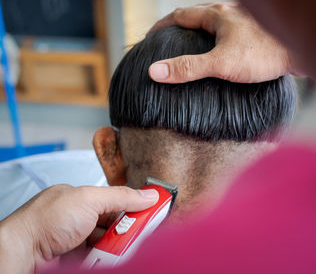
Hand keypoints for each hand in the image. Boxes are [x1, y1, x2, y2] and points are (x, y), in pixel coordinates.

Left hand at [0, 184, 157, 273]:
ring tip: (122, 248)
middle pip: (116, 224)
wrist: (23, 252)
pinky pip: (101, 258)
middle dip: (128, 229)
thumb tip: (149, 194)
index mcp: (82, 199)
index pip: (117, 200)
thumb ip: (121, 197)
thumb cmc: (45, 220)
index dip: (136, 206)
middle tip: (140, 234)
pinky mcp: (77, 259)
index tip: (154, 211)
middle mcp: (80, 219)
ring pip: (110, 243)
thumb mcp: (89, 199)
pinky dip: (108, 258)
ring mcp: (78, 240)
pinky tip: (112, 257)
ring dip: (119, 246)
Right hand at [148, 3, 297, 83]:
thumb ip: (188, 68)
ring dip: (198, 33)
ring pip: (213, 24)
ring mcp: (242, 22)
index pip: (179, 15)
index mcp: (216, 16)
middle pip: (196, 16)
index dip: (162, 26)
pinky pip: (227, 33)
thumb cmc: (263, 54)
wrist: (301, 51)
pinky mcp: (253, 33)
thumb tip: (155, 71)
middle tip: (167, 43)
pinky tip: (219, 54)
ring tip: (190, 48)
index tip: (151, 37)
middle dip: (179, 28)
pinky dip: (215, 40)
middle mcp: (228, 14)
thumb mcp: (220, 63)